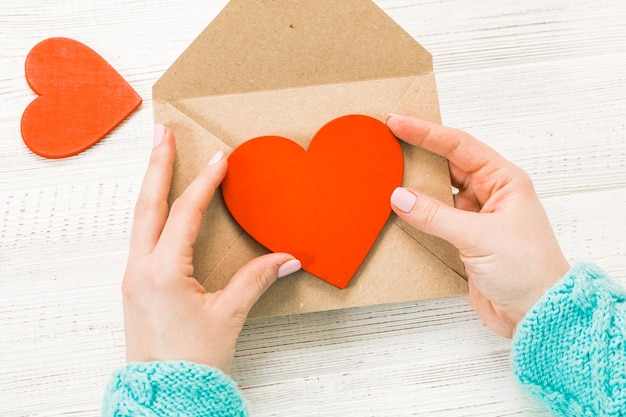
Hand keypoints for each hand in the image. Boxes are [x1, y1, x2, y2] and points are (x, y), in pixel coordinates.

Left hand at [121, 125, 300, 371]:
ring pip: (140, 219)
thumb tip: (288, 258)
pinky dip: (151, 212)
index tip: (219, 158)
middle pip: (147, 205)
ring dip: (150, 186)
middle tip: (161, 132)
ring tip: (158, 158)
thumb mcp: (228, 316)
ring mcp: (134, 276)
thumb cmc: (192, 361)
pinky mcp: (136, 285)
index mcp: (163, 272)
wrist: (164, 396)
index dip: (204, 183)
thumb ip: (256, 280)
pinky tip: (159, 205)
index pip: (185, 214)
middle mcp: (141, 268)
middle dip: (155, 165)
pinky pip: (142, 237)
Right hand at [387, 115, 569, 337]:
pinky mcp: (464, 240)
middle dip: (417, 155)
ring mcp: (476, 218)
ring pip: (438, 193)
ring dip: (414, 187)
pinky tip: (397, 211)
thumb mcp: (480, 237)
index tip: (396, 123)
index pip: (459, 146)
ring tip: (385, 174)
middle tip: (385, 143)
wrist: (537, 314)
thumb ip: (435, 215)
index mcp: (504, 181)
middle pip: (446, 166)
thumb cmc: (528, 270)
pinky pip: (435, 219)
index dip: (426, 132)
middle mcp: (489, 194)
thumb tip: (399, 197)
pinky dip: (416, 215)